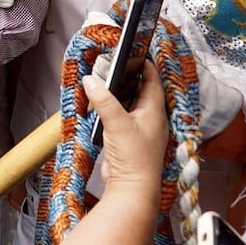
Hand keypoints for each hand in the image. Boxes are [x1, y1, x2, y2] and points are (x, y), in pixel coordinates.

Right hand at [84, 60, 166, 206]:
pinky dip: (114, 110)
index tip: (132, 53)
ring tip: (105, 83)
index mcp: (155, 111)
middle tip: (113, 66)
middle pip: (142, 91)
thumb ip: (103, 99)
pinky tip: (102, 108)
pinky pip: (124, 119)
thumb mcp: (117, 122)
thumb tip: (90, 80)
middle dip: (129, 78)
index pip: (153, 80)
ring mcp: (142, 131)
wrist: (132, 191)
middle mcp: (151, 119)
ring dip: (120, 95)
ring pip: (132, 105)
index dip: (144, 65)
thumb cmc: (133, 156)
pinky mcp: (130, 142)